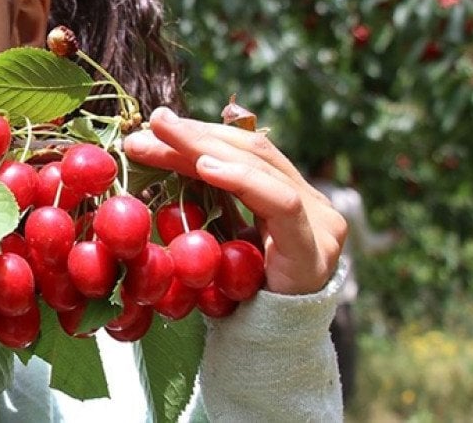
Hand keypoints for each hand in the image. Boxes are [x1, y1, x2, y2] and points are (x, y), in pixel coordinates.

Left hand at [123, 107, 347, 295]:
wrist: (266, 350)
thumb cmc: (233, 296)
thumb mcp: (216, 237)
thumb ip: (207, 200)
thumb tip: (157, 153)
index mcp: (288, 195)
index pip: (243, 150)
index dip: (200, 133)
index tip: (154, 125)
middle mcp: (311, 202)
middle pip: (249, 151)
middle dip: (195, 135)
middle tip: (152, 122)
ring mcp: (320, 222)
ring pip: (261, 166)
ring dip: (205, 147)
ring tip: (168, 136)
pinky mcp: (315, 246)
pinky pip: (279, 202)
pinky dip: (239, 179)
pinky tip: (205, 166)